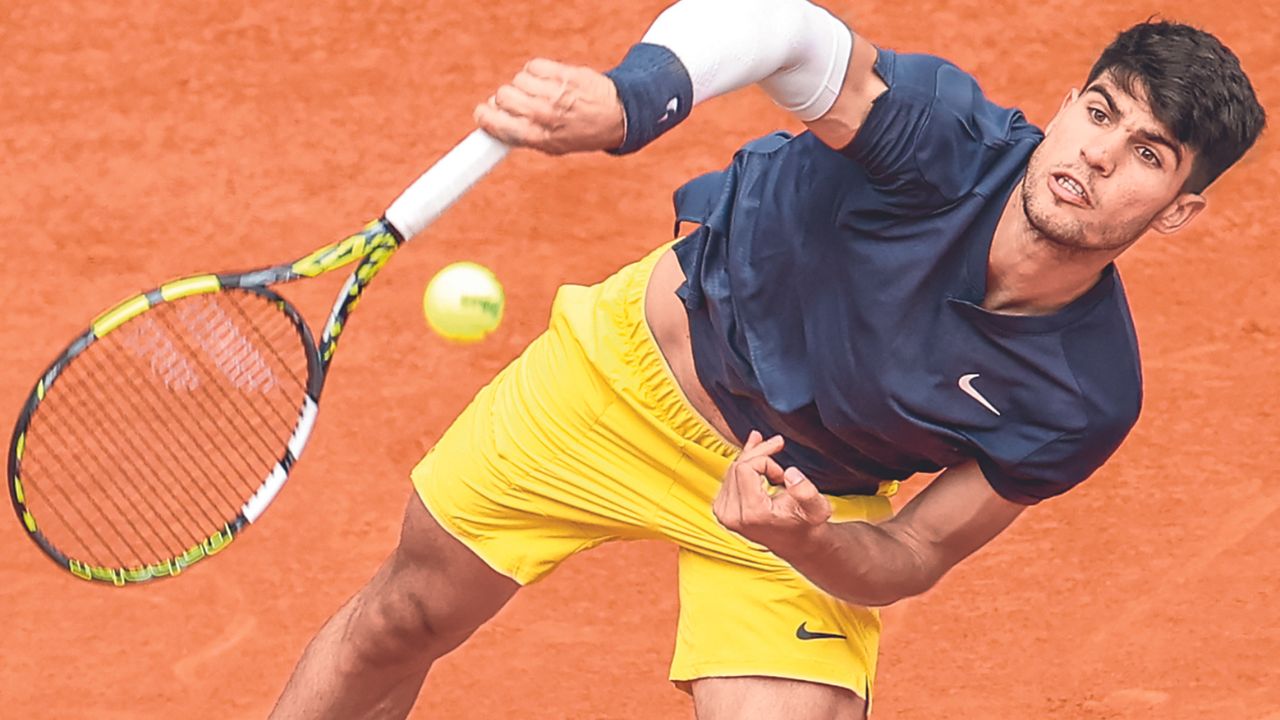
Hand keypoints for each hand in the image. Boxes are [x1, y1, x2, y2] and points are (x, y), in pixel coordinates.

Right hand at [474, 58, 625, 155]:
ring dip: (523, 85)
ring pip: (517, 80)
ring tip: (539, 93)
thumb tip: (491, 121)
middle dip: (504, 100)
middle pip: (502, 96)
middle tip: (517, 103)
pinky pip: (532, 66)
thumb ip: (521, 136)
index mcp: (538, 137)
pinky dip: (535, 72)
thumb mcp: (552, 146)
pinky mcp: (562, 73)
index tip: (483, 113)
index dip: (484, 117)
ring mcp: (554, 93)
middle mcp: (545, 115)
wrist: (616, 116)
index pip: (496, 123)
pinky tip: (546, 81)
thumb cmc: (580, 133)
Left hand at [712, 431, 831, 556]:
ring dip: (753, 456)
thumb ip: (806, 491)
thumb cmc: (806, 524)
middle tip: (778, 444)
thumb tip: (789, 473)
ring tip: (769, 446)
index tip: (782, 475)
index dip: (766, 462)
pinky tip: (756, 453)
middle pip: (737, 465)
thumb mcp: (817, 509)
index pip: (746, 467)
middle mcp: (732, 515)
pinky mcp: (722, 510)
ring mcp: (724, 513)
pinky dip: (745, 464)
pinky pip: (728, 476)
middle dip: (759, 453)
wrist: (797, 542)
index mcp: (751, 513)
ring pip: (732, 468)